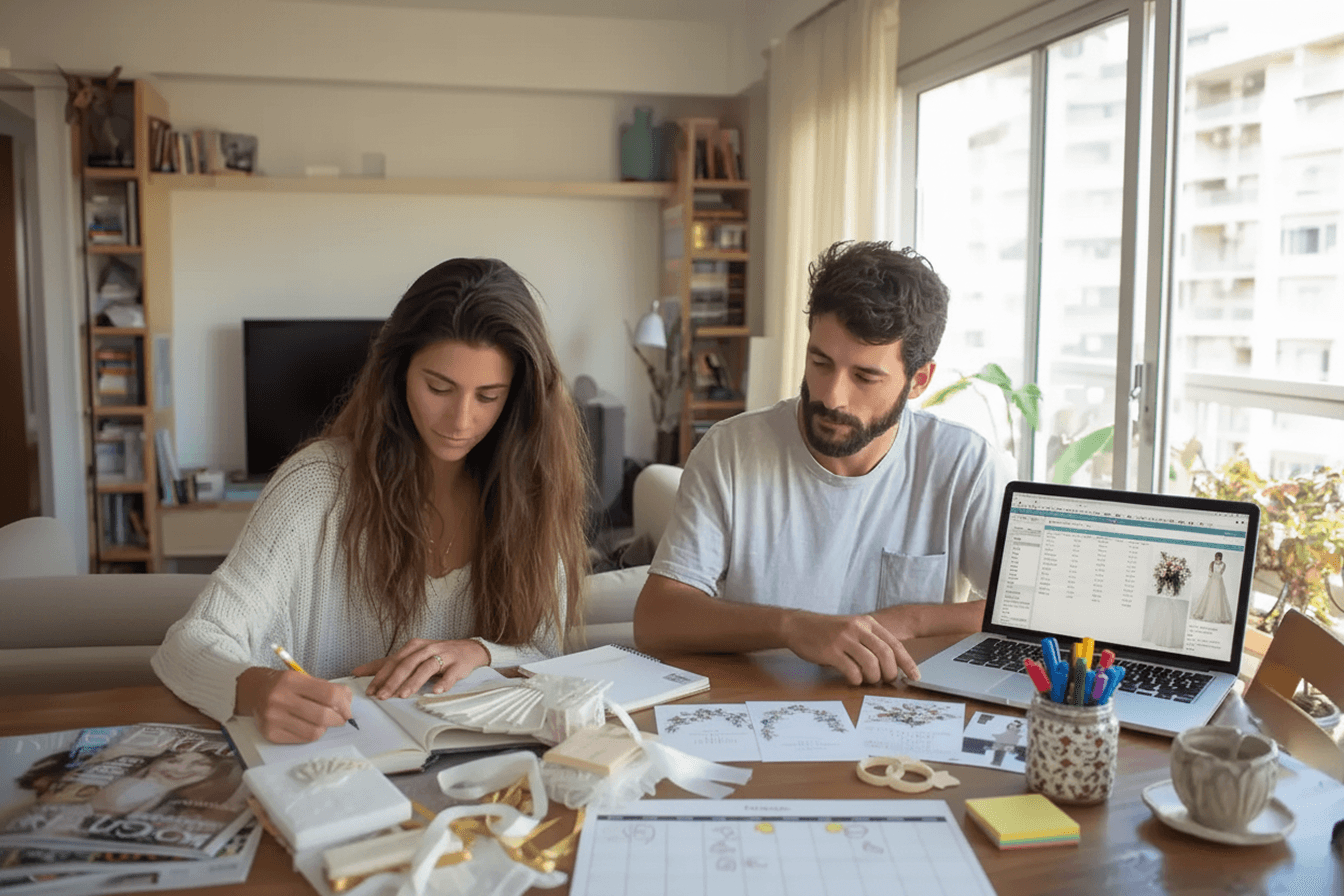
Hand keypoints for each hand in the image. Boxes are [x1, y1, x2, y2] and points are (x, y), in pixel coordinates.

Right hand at [234, 667, 352, 743]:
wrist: (253, 692)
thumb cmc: (285, 685)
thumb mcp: (304, 678)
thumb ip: (327, 689)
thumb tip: (347, 704)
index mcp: (291, 680)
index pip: (329, 694)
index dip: (344, 704)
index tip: (347, 709)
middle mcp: (280, 699)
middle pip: (323, 715)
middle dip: (338, 719)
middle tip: (340, 718)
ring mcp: (273, 718)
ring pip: (314, 731)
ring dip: (325, 728)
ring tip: (322, 722)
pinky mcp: (270, 733)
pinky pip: (302, 739)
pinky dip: (311, 734)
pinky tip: (309, 726)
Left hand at [354, 638, 489, 698]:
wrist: (468, 649)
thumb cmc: (436, 654)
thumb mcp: (411, 656)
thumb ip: (386, 664)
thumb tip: (357, 672)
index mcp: (414, 646)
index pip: (394, 661)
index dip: (381, 676)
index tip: (370, 691)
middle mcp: (427, 648)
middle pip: (407, 664)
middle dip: (394, 681)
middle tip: (383, 696)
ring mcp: (444, 655)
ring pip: (426, 667)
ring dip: (414, 682)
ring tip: (403, 695)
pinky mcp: (458, 664)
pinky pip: (450, 674)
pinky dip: (443, 682)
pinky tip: (436, 691)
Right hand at [779, 611, 918, 684]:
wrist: (798, 626)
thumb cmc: (827, 631)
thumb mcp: (852, 629)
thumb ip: (870, 642)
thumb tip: (892, 665)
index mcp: (867, 623)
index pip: (894, 644)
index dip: (907, 662)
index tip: (916, 676)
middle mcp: (857, 628)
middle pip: (886, 654)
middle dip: (891, 672)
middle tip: (888, 681)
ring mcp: (843, 639)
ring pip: (871, 664)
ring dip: (873, 677)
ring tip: (868, 680)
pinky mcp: (830, 651)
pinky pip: (851, 670)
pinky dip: (856, 679)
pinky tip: (853, 679)